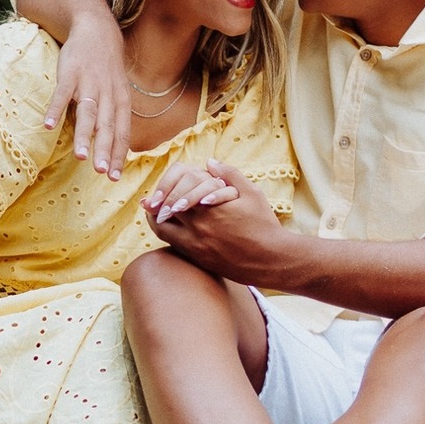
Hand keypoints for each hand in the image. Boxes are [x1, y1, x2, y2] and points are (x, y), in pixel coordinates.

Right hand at [41, 12, 130, 180]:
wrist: (96, 31)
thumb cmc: (106, 69)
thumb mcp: (118, 92)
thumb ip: (116, 119)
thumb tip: (119, 151)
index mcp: (120, 101)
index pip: (121, 132)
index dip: (119, 155)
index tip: (115, 178)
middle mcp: (107, 94)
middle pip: (106, 126)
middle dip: (105, 150)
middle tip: (102, 173)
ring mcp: (88, 83)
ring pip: (87, 113)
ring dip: (84, 135)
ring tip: (80, 157)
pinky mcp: (69, 73)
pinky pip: (62, 93)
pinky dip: (56, 109)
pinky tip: (49, 125)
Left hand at [150, 160, 282, 282]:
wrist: (272, 260)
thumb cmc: (263, 225)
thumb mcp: (251, 193)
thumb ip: (229, 174)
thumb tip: (209, 162)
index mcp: (208, 208)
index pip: (174, 193)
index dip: (164, 189)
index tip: (162, 187)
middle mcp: (198, 228)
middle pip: (163, 212)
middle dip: (157, 204)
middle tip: (152, 199)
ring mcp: (196, 247)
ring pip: (164, 232)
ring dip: (157, 221)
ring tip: (156, 213)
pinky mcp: (200, 260)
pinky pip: (174, 246)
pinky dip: (168, 235)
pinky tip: (172, 228)